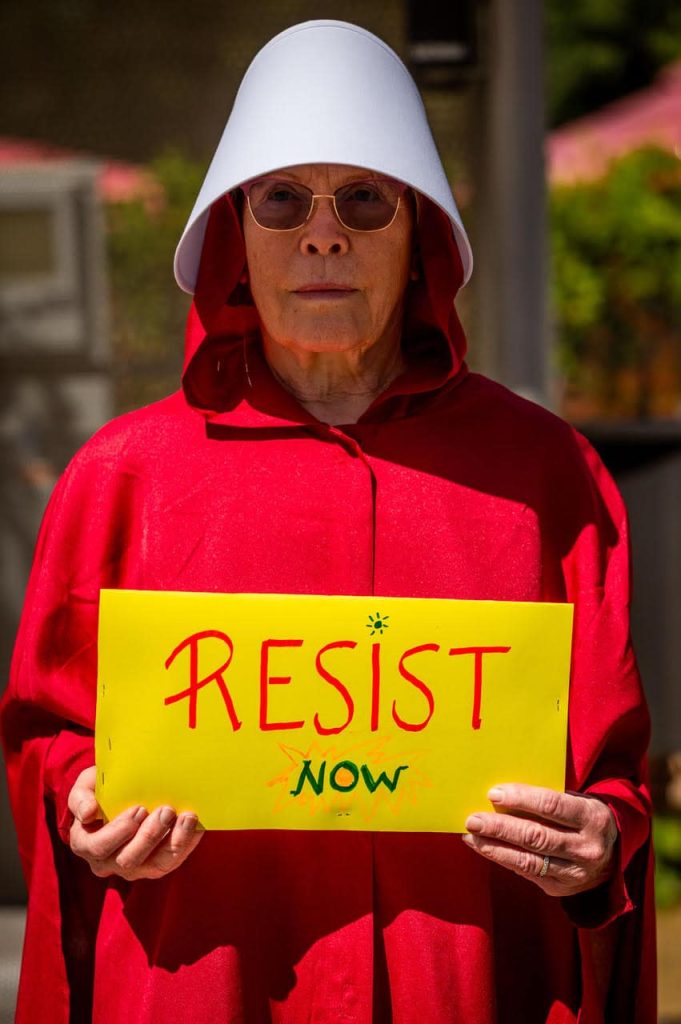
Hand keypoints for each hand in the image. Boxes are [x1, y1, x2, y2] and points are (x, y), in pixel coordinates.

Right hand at [68, 766, 203, 880]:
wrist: (117, 797)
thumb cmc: (99, 792)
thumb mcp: (84, 788)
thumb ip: (80, 798)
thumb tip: (88, 812)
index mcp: (86, 844)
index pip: (100, 846)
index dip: (119, 831)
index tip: (139, 808)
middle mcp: (108, 862)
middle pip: (129, 859)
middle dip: (150, 836)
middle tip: (166, 810)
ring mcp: (134, 867)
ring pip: (155, 865)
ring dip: (174, 842)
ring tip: (187, 817)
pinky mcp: (155, 865)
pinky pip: (173, 861)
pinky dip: (186, 843)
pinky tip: (196, 825)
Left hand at [462, 783, 617, 896]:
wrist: (609, 856)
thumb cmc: (581, 818)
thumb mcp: (576, 802)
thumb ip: (547, 799)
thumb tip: (501, 794)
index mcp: (592, 818)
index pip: (553, 805)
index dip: (522, 798)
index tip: (493, 793)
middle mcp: (586, 848)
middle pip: (537, 836)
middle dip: (501, 827)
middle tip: (473, 818)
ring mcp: (574, 873)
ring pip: (528, 860)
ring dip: (494, 847)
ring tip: (471, 835)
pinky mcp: (560, 888)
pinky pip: (526, 873)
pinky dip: (502, 858)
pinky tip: (484, 847)